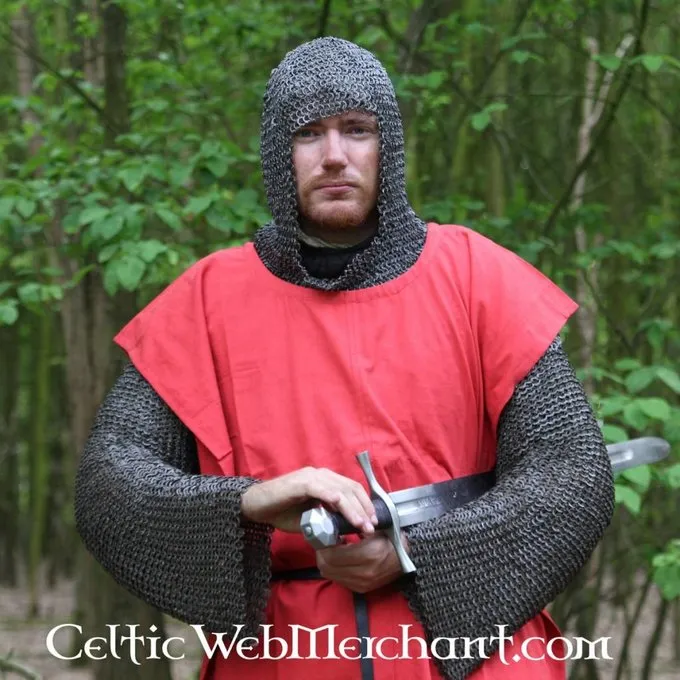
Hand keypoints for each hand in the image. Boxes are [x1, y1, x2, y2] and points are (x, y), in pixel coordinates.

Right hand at [241, 467, 377, 533]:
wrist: (255, 506)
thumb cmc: (281, 511)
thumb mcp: (310, 519)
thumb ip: (326, 522)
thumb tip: (344, 535)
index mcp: (325, 480)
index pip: (352, 489)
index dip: (365, 504)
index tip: (373, 521)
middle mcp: (320, 475)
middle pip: (350, 488)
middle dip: (364, 508)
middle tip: (372, 527)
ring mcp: (310, 477)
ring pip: (339, 490)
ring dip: (353, 509)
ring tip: (361, 525)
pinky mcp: (300, 483)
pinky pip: (320, 489)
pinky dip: (332, 498)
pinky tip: (340, 509)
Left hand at [316, 532, 409, 592]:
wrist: (407, 559)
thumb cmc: (392, 538)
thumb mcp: (376, 527)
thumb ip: (356, 525)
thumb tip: (335, 520)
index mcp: (369, 554)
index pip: (333, 555)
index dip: (324, 544)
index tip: (325, 533)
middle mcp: (363, 572)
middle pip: (327, 566)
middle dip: (322, 552)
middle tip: (324, 540)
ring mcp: (361, 583)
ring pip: (330, 574)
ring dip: (326, 561)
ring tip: (331, 548)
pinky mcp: (360, 589)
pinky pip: (338, 579)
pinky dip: (334, 568)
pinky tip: (339, 557)